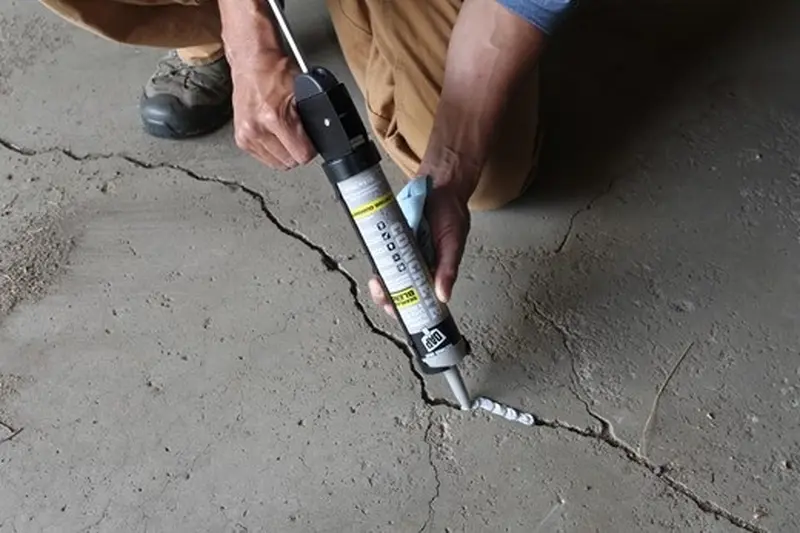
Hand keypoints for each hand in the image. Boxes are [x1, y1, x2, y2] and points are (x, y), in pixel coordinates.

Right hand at [231, 52, 315, 168]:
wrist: (251, 62)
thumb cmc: (274, 71)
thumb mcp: (304, 91)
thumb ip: (313, 117)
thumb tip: (323, 134)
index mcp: (273, 118)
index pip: (302, 155)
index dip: (310, 149)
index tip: (310, 141)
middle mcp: (256, 129)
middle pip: (289, 162)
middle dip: (297, 150)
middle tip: (298, 134)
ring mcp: (246, 136)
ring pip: (277, 163)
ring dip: (284, 152)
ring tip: (285, 133)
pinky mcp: (241, 139)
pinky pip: (264, 158)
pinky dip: (272, 151)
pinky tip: (274, 135)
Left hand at [368, 183, 470, 317]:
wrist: (441, 186)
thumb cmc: (451, 216)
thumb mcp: (453, 244)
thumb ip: (448, 270)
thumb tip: (444, 295)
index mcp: (431, 272)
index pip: (416, 298)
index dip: (404, 308)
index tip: (398, 310)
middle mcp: (414, 264)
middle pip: (395, 289)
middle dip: (385, 296)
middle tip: (382, 292)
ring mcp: (401, 251)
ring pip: (385, 272)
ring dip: (378, 279)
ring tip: (377, 281)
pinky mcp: (391, 237)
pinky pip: (380, 250)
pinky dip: (376, 256)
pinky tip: (376, 258)